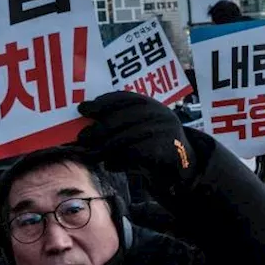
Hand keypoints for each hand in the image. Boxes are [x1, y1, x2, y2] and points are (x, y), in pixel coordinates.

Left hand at [76, 92, 195, 191]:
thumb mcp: (139, 129)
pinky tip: (110, 165)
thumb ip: (118, 125)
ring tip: (90, 155)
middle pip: (122, 118)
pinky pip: (135, 154)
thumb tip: (86, 129)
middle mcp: (159, 113)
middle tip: (81, 137)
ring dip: (104, 148)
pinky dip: (119, 161)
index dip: (102, 102)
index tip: (83, 109)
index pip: (124, 97)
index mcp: (151, 104)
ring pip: (126, 138)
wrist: (183, 166)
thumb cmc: (152, 146)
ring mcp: (164, 131)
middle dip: (99, 128)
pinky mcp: (165, 150)